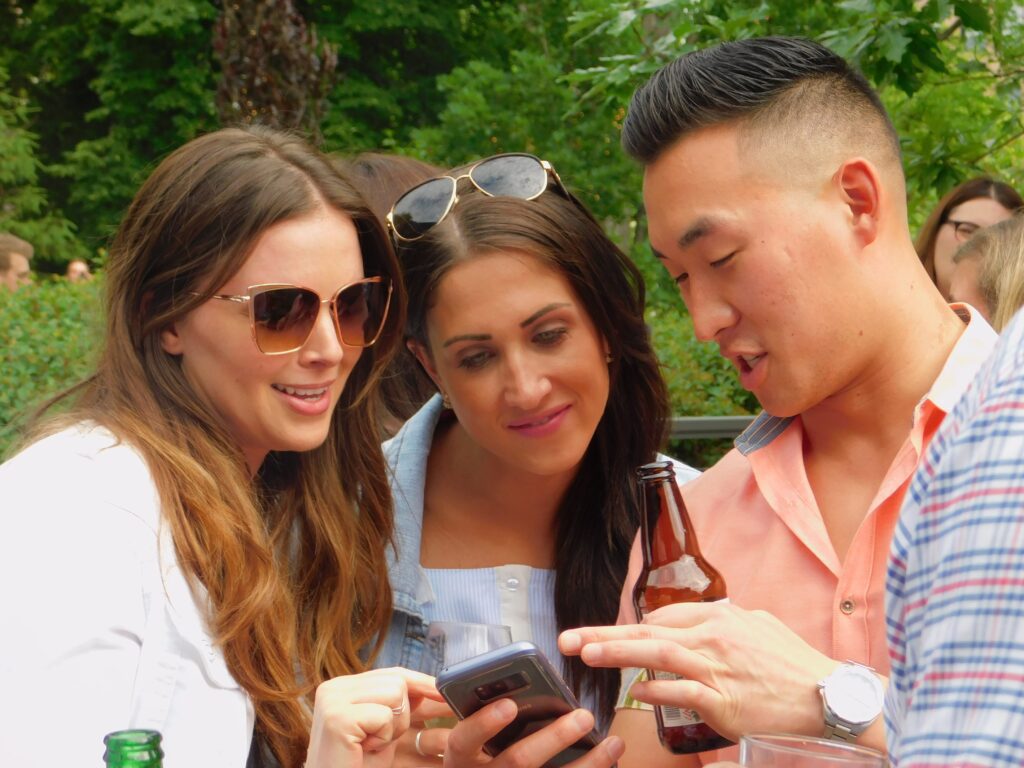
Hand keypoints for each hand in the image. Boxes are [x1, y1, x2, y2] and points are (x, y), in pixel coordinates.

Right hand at [306, 667, 445, 767]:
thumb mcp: (384, 730)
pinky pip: (384, 716)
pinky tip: (364, 749)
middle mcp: (333, 687)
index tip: (445, 691)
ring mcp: (332, 700)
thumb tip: (432, 685)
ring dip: (393, 727)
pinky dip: (383, 738)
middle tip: (378, 740)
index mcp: (343, 687)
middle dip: (402, 715)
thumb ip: (399, 704)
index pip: (392, 673)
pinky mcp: (337, 718)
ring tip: (371, 744)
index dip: (421, 683)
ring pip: (395, 694)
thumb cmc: (359, 766)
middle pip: (398, 681)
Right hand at [443, 699, 623, 767]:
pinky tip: (612, 758)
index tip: (510, 704)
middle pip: (517, 762)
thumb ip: (479, 710)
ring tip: (614, 742)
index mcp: (461, 756)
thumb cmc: (478, 751)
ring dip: (588, 764)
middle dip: (553, 739)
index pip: (464, 740)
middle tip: (584, 715)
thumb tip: (498, 684)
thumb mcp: (469, 735)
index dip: (485, 723)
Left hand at [559, 602, 838, 741]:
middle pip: (648, 632)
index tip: (605, 637)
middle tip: (568, 639)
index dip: (630, 630)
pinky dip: (655, 690)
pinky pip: (681, 693)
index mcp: (721, 618)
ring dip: (616, 654)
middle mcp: (714, 638)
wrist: (829, 696)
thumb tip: (691, 626)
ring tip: (584, 655)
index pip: (662, 619)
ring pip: (656, 655)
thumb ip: (721, 623)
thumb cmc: (793, 664)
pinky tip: (635, 691)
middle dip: (603, 635)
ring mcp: (718, 669)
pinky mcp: (724, 702)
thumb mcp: (758, 627)